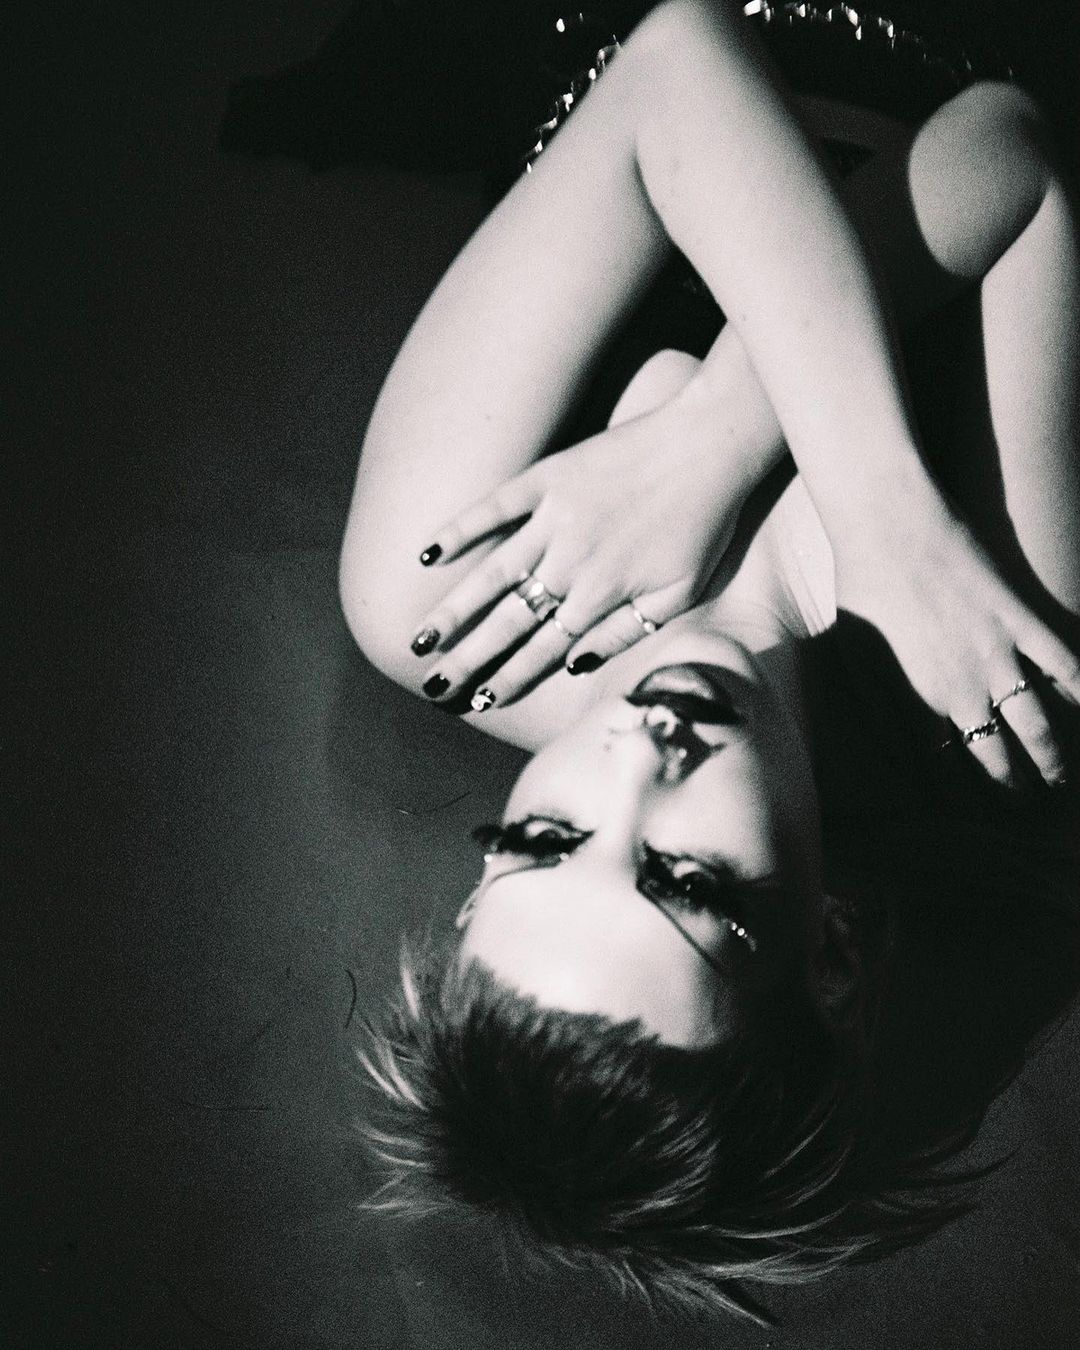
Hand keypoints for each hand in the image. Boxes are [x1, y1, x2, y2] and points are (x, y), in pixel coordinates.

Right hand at [409, 412, 749, 710]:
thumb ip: (625, 633)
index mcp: (601, 595)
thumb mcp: (679, 593)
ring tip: (421, 638)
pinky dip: (459, 530)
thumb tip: (573, 664)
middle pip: (509, 621)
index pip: (543, 649)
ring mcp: (554, 518)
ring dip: (453, 610)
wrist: (710, 444)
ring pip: (491, 573)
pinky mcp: (549, 478)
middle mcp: (569, 561)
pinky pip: (493, 508)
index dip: (509, 677)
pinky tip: (427, 555)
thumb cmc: (703, 524)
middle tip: (436, 685)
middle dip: (469, 657)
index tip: (476, 700)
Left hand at [832, 492, 1079, 786]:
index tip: (973, 810)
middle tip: (1023, 800)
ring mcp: (996, 655)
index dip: (963, 797)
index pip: (947, 770)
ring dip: (1053, 759)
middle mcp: (960, 690)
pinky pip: (1065, 667)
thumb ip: (878, 713)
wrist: (888, 528)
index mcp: (916, 704)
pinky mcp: (1021, 619)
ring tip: (1058, 778)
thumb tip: (899, 759)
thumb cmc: (862, 594)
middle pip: (997, 758)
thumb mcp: (854, 663)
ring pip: (1038, 726)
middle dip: (1013, 787)